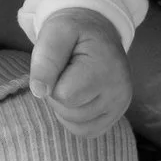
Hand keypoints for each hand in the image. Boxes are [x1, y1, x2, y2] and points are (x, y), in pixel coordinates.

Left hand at [28, 9, 129, 137]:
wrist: (98, 30)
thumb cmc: (74, 30)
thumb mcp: (56, 32)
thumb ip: (46, 60)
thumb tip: (39, 91)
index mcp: (105, 68)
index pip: (63, 95)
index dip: (52, 81)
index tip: (61, 63)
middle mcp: (119, 91)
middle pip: (69, 112)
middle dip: (58, 95)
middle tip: (66, 71)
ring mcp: (120, 106)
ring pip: (77, 125)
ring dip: (65, 107)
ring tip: (73, 81)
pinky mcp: (116, 115)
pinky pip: (87, 131)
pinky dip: (75, 119)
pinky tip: (78, 97)